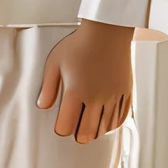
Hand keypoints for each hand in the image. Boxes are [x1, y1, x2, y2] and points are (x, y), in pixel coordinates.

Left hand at [37, 19, 133, 142]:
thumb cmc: (80, 44)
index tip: (61, 124)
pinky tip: (106, 121)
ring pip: (104, 128)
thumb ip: (48, 88)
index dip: (61, 129)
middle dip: (79, 135)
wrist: (107, 31)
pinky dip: (112, 124)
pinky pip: (120, 118)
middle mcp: (95, 98)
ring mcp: (112, 96)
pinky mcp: (125, 92)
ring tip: (89, 126)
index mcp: (75, 92)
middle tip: (76, 131)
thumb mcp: (55, 63)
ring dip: (95, 130)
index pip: (66, 126)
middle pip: (87, 133)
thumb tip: (43, 106)